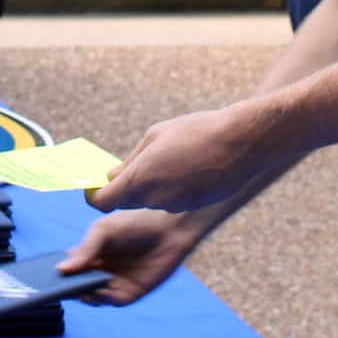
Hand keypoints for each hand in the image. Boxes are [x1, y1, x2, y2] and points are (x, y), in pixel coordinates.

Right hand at [59, 208, 204, 306]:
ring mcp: (114, 284)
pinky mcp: (131, 293)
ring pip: (92, 297)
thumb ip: (84, 249)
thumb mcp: (103, 231)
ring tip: (71, 290)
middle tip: (48, 289)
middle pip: (76, 287)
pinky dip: (102, 298)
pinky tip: (96, 291)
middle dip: (63, 289)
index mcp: (89, 257)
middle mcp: (99, 273)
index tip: (36, 278)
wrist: (167, 226)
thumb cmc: (134, 223)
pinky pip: (112, 301)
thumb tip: (61, 269)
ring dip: (82, 295)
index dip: (53, 275)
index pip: (68, 270)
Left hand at [87, 103, 281, 214]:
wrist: (243, 143)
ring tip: (172, 157)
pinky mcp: (193, 206)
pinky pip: (172, 199)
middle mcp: (155, 199)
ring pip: (151, 199)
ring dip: (151, 184)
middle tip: (135, 163)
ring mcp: (176, 205)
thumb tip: (113, 177)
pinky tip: (189, 167)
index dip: (94, 194)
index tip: (96, 183)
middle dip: (124, 186)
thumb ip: (130, 161)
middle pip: (125, 201)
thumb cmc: (196, 131)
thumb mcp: (155, 136)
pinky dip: (172, 187)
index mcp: (139, 180)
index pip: (101, 203)